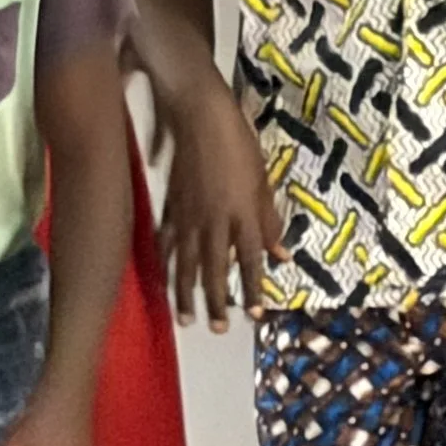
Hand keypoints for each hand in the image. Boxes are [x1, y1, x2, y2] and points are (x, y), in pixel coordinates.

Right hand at [159, 85, 281, 332]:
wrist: (199, 116)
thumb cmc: (238, 145)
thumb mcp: (263, 182)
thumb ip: (270, 220)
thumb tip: (281, 255)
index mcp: (243, 215)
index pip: (250, 260)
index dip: (253, 288)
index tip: (255, 314)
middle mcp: (214, 220)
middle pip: (216, 269)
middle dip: (217, 301)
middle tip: (217, 329)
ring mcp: (188, 215)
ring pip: (187, 262)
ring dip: (186, 293)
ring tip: (186, 319)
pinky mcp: (170, 205)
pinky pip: (167, 241)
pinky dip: (165, 263)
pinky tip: (163, 279)